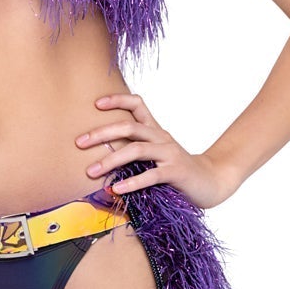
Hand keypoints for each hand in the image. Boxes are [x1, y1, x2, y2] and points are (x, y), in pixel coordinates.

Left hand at [75, 93, 235, 210]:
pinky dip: (132, 182)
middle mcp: (161, 137)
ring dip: (111, 160)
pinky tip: (117, 189)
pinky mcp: (176, 172)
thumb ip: (133, 154)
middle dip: (101, 133)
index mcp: (155, 130)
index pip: (138, 104)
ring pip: (137, 149)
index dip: (118, 100)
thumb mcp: (154, 158)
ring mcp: (169, 153)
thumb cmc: (175, 172)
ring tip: (92, 171)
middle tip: (79, 142)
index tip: (96, 104)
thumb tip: (99, 159)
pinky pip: (151, 175)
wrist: (210, 183)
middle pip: (129, 126)